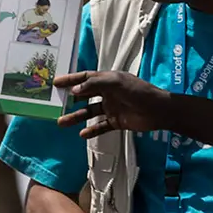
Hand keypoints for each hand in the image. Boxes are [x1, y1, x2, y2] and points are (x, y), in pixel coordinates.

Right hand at [53, 71, 170, 137]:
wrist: (158, 111)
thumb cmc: (138, 92)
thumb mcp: (116, 82)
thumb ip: (95, 84)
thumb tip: (74, 91)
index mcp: (107, 80)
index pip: (85, 78)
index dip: (70, 80)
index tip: (55, 83)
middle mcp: (107, 93)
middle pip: (84, 95)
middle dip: (69, 100)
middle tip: (54, 104)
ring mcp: (111, 108)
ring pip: (89, 112)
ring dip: (76, 117)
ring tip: (61, 123)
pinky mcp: (116, 122)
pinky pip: (100, 126)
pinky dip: (91, 130)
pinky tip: (82, 134)